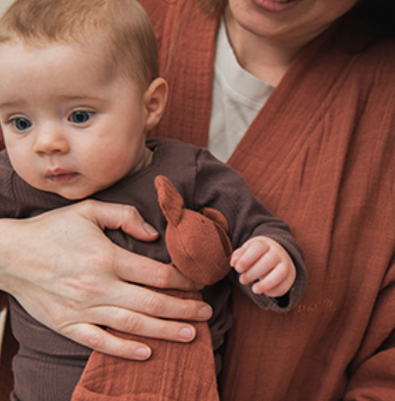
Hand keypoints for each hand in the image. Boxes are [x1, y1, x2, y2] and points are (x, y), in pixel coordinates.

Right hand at [0, 200, 211, 359]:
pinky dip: (125, 350)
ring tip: (191, 334)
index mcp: (108, 259)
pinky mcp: (68, 325)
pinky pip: (101, 343)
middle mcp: (100, 288)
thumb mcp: (89, 210)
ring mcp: (84, 310)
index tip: (199, 282)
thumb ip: (125, 216)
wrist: (10, 254)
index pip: (157, 274)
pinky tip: (147, 352)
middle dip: (185, 310)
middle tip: (207, 313)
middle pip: (153, 304)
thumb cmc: (52, 230)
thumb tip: (153, 234)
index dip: (183, 280)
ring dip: (166, 332)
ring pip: (134, 326)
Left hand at [230, 236, 295, 297]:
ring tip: (254, 290)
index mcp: (265, 244)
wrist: (276, 253)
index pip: (257, 248)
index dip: (246, 259)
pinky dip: (274, 291)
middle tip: (242, 280)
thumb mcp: (247, 250)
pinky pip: (284, 286)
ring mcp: (285, 264)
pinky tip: (264, 292)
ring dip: (266, 284)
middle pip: (267, 262)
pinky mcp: (290, 277)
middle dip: (252, 273)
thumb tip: (233, 263)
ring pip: (279, 274)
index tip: (237, 268)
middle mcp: (277, 252)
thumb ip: (238, 256)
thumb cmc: (256, 254)